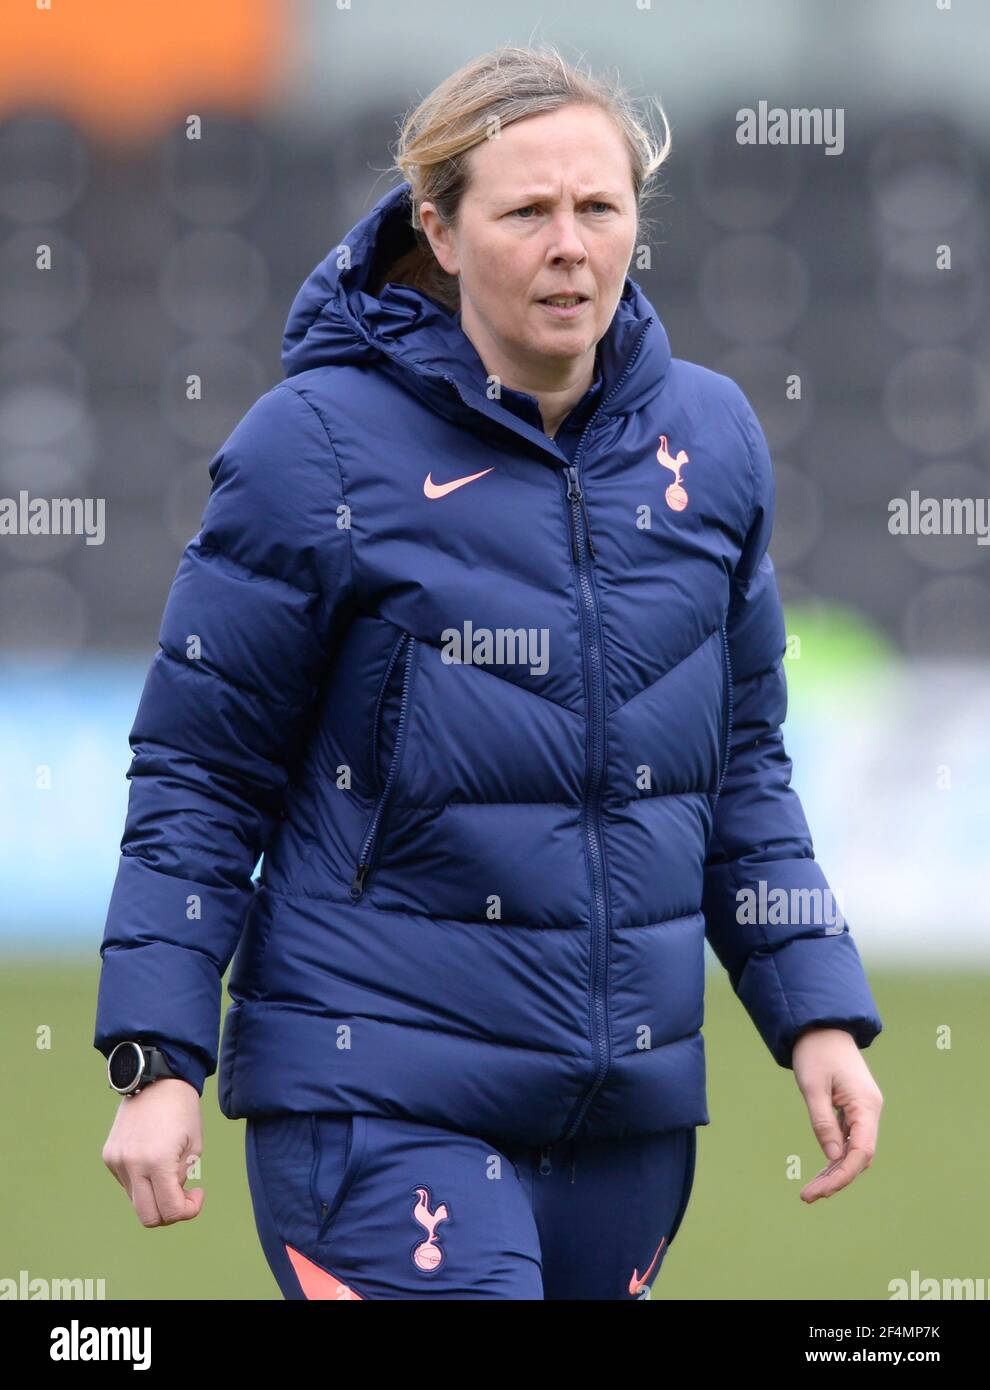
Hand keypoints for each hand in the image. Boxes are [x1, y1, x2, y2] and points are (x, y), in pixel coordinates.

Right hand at [102, 1078, 204, 1226]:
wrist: (155, 1079)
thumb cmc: (182, 1111)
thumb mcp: (193, 1147)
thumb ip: (181, 1179)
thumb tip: (169, 1200)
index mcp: (157, 1161)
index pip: (170, 1211)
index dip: (188, 1210)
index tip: (198, 1193)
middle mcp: (132, 1164)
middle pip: (148, 1217)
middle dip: (169, 1213)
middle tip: (183, 1194)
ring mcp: (116, 1161)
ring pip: (136, 1200)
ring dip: (155, 1194)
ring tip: (169, 1170)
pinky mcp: (109, 1156)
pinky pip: (127, 1183)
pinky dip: (142, 1180)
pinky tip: (152, 1157)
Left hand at [791, 1026, 882, 1202]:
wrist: (821, 1026)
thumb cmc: (815, 1053)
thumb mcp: (812, 1087)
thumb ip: (823, 1122)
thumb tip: (833, 1158)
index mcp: (865, 1105)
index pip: (861, 1151)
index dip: (843, 1175)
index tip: (821, 1191)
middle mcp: (870, 1110)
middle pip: (859, 1156)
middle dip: (836, 1178)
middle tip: (807, 1196)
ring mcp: (864, 1110)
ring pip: (854, 1150)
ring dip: (835, 1171)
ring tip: (810, 1192)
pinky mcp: (854, 1109)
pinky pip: (849, 1139)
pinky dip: (835, 1156)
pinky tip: (821, 1172)